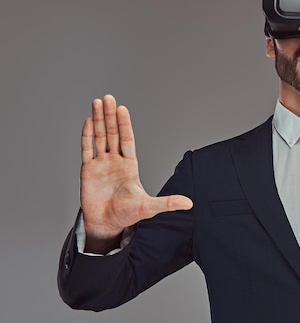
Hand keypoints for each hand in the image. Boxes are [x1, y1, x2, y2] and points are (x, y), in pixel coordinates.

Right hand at [80, 95, 192, 252]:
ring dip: (98, 120)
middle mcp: (115, 161)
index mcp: (130, 165)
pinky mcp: (88, 171)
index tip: (122, 109)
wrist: (106, 224)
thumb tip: (189, 204)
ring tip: (97, 102)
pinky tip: (88, 121)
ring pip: (99, 137)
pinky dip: (87, 135)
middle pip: (112, 134)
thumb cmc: (128, 214)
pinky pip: (87, 149)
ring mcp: (101, 164)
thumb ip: (167, 203)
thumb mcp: (149, 208)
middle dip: (110, 116)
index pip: (127, 140)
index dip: (124, 124)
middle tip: (108, 98)